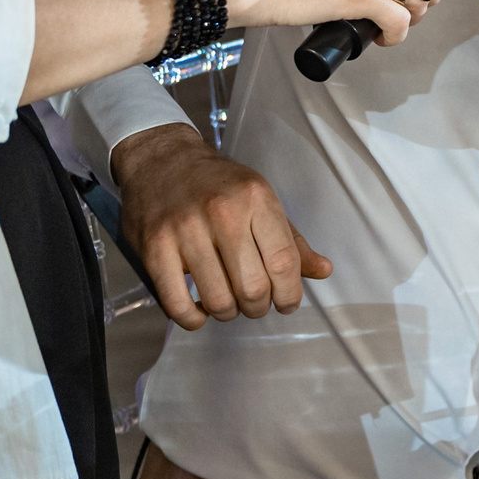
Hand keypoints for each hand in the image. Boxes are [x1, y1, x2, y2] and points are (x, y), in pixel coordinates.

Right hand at [109, 123, 330, 329]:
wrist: (161, 158)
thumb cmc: (218, 184)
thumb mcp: (260, 199)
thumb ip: (291, 240)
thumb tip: (324, 271)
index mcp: (256, 198)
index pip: (283, 262)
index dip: (290, 293)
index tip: (287, 303)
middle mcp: (222, 213)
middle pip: (253, 288)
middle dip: (259, 307)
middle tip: (255, 304)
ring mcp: (185, 231)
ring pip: (218, 301)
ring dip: (228, 313)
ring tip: (228, 304)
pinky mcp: (154, 248)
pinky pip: (178, 304)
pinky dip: (193, 319)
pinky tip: (200, 312)